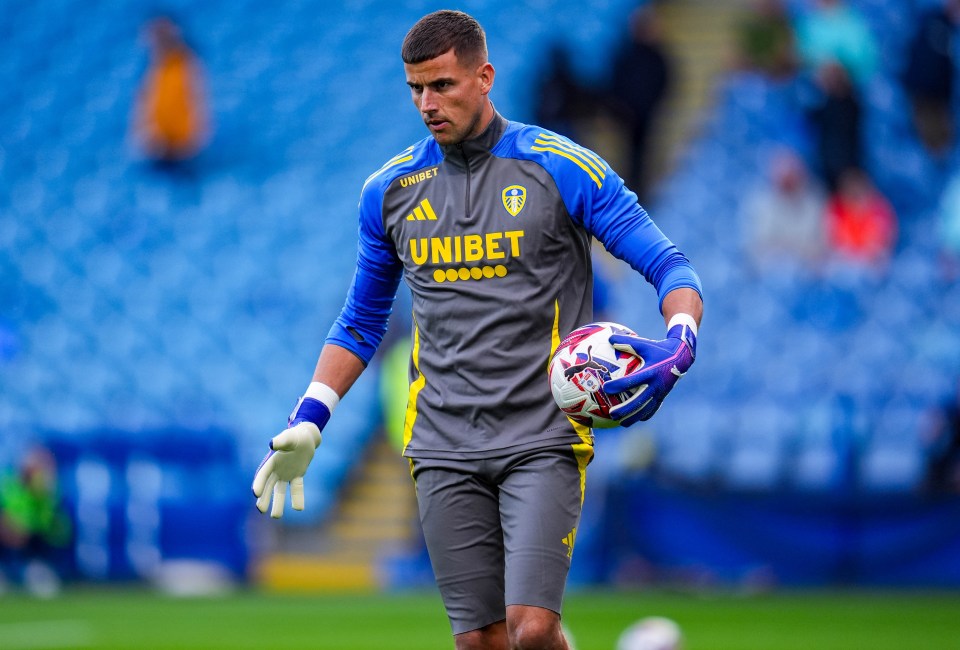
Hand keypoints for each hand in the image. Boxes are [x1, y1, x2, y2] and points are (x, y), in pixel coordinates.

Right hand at [252, 397, 329, 517]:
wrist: (306, 437)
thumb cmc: (295, 435)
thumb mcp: (289, 437)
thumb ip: (281, 441)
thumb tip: (272, 444)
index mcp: (271, 461)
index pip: (263, 474)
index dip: (259, 484)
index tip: (256, 494)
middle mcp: (276, 470)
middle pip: (268, 486)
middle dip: (264, 498)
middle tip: (261, 510)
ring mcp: (286, 474)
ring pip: (279, 491)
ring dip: (277, 503)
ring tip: (276, 516)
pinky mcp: (297, 476)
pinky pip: (296, 488)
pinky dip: (297, 497)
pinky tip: (298, 508)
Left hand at [601, 323, 695, 425]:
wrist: (682, 356)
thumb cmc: (659, 348)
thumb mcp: (644, 344)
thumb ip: (627, 342)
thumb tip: (609, 338)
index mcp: (650, 372)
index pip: (632, 381)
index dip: (619, 385)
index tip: (606, 388)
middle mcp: (656, 384)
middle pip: (639, 401)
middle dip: (625, 409)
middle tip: (612, 414)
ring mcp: (661, 392)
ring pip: (646, 408)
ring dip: (633, 417)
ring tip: (621, 424)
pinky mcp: (663, 396)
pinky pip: (653, 408)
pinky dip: (645, 415)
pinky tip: (636, 420)